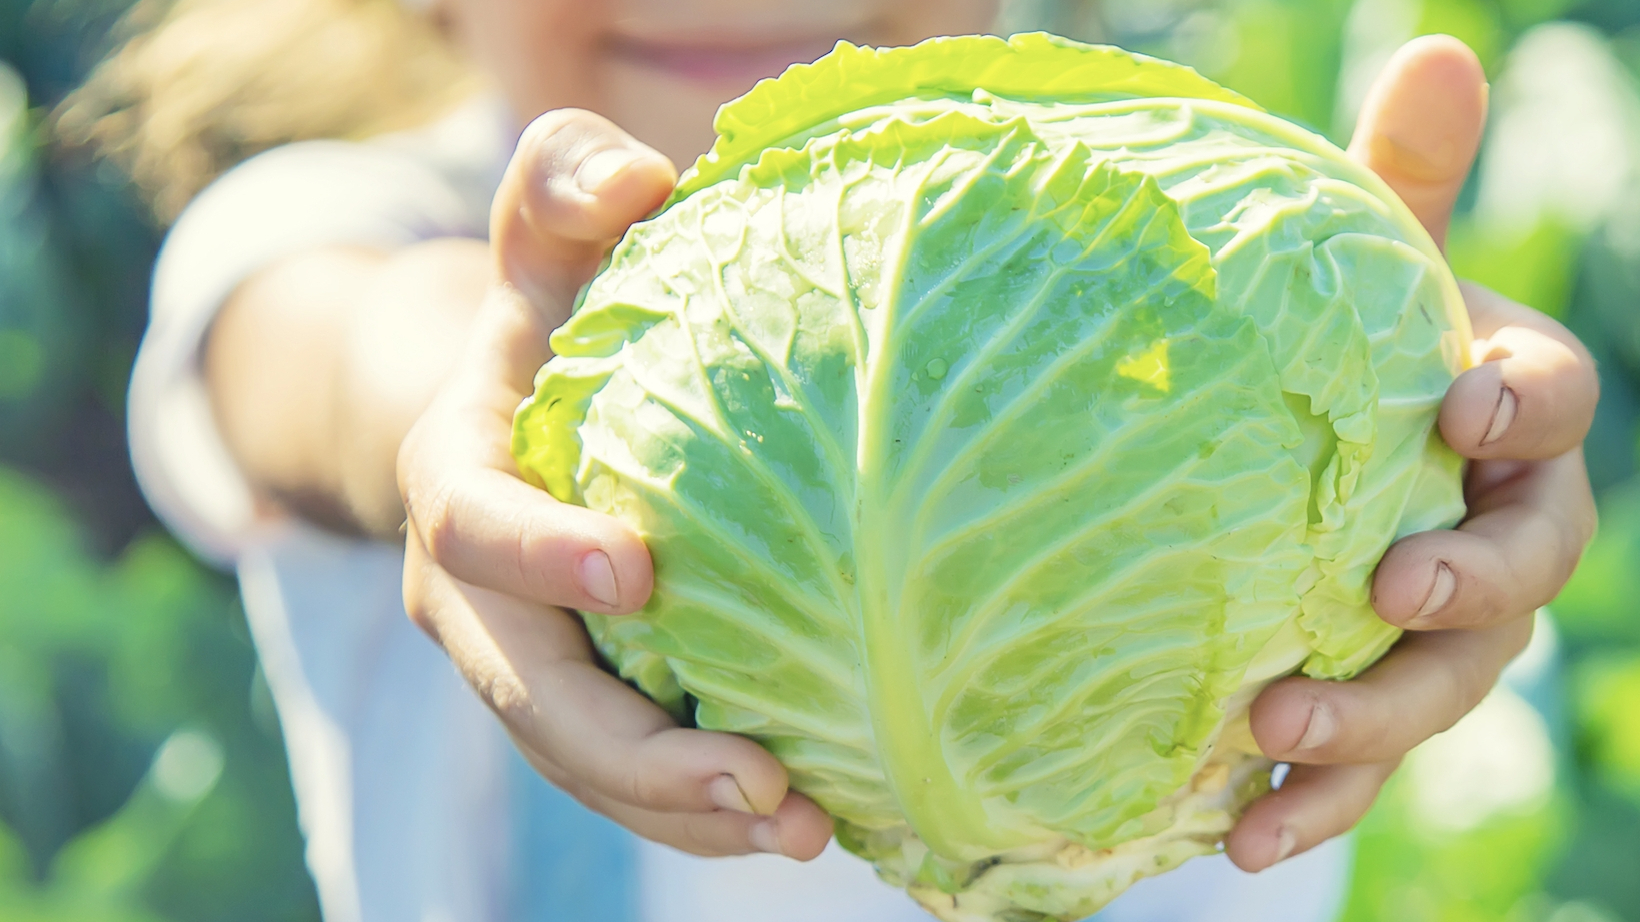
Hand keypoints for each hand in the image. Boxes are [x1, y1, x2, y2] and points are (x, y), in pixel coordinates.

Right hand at [396, 110, 833, 860]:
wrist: (514, 424)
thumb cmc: (548, 321)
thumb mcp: (546, 242)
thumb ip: (565, 184)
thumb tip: (638, 175)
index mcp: (457, 483)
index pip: (478, 528)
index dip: (543, 553)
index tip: (638, 572)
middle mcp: (475, 599)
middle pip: (536, 701)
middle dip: (640, 758)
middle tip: (762, 783)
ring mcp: (527, 666)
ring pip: (588, 766)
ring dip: (687, 814)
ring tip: (804, 829)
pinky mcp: (585, 707)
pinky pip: (632, 778)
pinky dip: (705, 813)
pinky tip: (809, 817)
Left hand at [1226, 36, 1599, 870]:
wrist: (1277, 469)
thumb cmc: (1328, 353)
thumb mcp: (1348, 272)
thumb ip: (1393, 185)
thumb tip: (1439, 48)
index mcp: (1501, 416)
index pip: (1554, 404)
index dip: (1528, 403)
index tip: (1466, 401)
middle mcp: (1491, 529)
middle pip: (1520, 571)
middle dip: (1466, 582)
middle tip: (1390, 585)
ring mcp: (1436, 629)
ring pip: (1440, 684)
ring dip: (1374, 716)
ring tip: (1280, 730)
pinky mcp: (1370, 700)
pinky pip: (1360, 764)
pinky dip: (1311, 797)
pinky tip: (1237, 829)